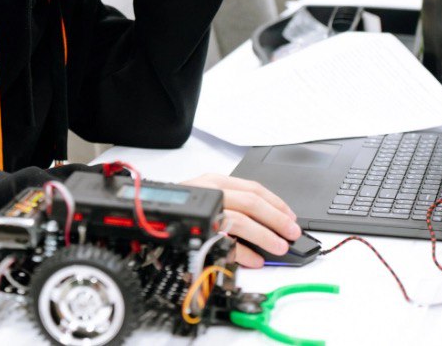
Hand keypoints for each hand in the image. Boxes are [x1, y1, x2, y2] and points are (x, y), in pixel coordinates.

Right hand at [180, 173, 300, 268]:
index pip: (253, 188)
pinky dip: (243, 253)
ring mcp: (203, 212)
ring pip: (241, 221)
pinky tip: (254, 260)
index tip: (290, 216)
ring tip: (279, 247)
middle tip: (291, 233)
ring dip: (265, 236)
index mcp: (215, 181)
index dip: (276, 203)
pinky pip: (225, 243)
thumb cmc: (179, 208)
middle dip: (276, 219)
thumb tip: (266, 221)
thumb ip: (232, 204)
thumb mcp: (207, 197)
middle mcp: (209, 192)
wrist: (150, 216)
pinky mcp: (197, 231)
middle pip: (251, 203)